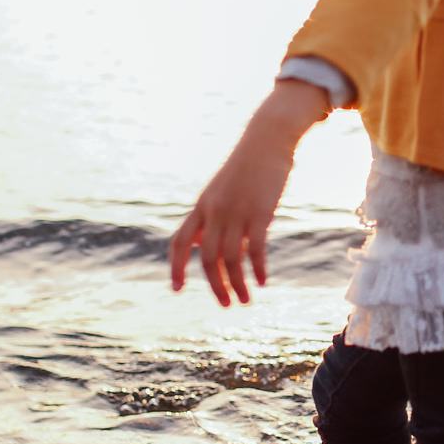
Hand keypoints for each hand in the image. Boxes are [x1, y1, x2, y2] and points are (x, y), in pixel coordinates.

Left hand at [167, 82, 327, 306]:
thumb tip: (203, 244)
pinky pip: (255, 249)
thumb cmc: (247, 167)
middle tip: (226, 304)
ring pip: (231, 258)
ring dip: (237, 284)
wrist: (267, 139)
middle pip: (208, 258)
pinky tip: (263, 281)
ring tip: (246, 300)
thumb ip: (211, 217)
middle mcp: (215, 211)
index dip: (176, 267)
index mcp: (202, 207)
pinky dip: (258, 269)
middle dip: (215, 285)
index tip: (176, 289)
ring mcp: (237, 212)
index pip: (180, 242)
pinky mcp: (260, 212)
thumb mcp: (221, 191)